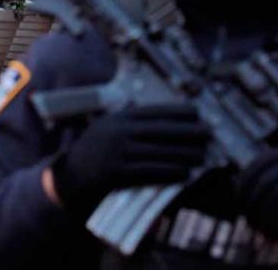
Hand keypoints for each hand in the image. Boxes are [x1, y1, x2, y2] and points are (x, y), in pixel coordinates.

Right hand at [50, 104, 207, 215]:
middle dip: (187, 132)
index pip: (154, 111)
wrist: (70, 176)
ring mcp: (118, 153)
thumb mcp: (106, 125)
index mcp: (119, 118)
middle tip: (207, 134)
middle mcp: (119, 132)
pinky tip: (184, 173)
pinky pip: (149, 173)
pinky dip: (169, 173)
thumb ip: (124, 114)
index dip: (177, 111)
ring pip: (158, 153)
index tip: (197, 113)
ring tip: (201, 156)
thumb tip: (140, 101)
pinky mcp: (118, 174)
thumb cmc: (94, 150)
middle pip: (160, 131)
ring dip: (183, 155)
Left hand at [235, 146, 277, 238]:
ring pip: (275, 197)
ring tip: (268, 233)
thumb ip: (271, 178)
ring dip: (267, 220)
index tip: (242, 206)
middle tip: (254, 225)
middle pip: (263, 184)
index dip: (244, 187)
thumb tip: (236, 188)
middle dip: (253, 207)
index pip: (255, 167)